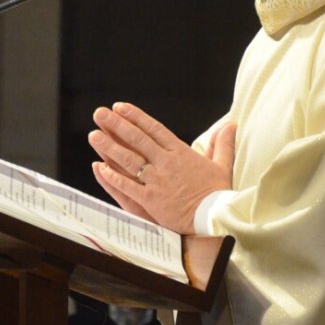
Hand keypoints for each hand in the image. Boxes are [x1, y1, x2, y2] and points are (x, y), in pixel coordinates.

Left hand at [88, 102, 235, 234]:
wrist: (216, 218)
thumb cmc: (219, 193)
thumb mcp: (222, 165)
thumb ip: (222, 143)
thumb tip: (230, 125)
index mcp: (180, 153)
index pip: (154, 129)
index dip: (136, 117)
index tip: (120, 107)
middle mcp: (166, 163)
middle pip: (137, 140)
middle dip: (116, 125)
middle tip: (99, 113)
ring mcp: (157, 181)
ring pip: (129, 160)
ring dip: (109, 147)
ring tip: (93, 135)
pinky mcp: (151, 200)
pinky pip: (128, 186)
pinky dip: (113, 177)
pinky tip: (100, 167)